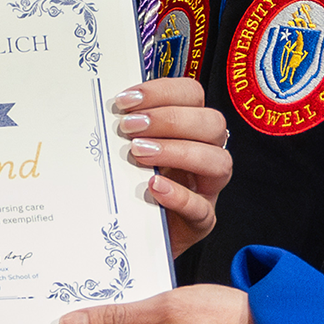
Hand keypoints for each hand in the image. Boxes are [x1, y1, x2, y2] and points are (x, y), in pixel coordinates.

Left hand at [118, 76, 230, 256]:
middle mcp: (206, 153)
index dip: (162, 92)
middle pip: (212, 123)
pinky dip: (179, 196)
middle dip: (169, 120)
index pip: (193, 95)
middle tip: (130, 127)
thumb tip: (105, 105)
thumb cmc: (131, 183)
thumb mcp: (128, 149)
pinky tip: (153, 186)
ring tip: (139, 153)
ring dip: (177, 151)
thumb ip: (127, 127)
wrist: (131, 231)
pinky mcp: (200, 221)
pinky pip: (202, 208)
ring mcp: (207, 188)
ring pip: (218, 162)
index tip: (126, 101)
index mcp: (190, 128)